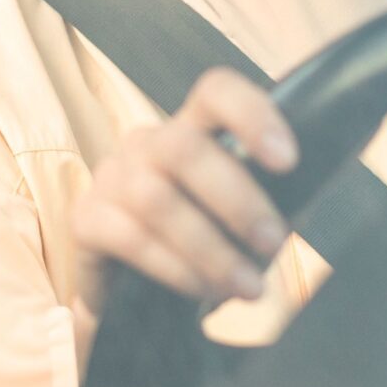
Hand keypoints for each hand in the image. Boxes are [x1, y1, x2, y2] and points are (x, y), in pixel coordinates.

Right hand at [73, 68, 296, 317]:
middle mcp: (146, 144)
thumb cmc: (201, 245)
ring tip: (245, 286)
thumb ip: (264, 202)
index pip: (216, 91)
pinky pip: (130, 238)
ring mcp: (110, 177)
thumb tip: (302, 214)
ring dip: (209, 248)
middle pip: (183, 148)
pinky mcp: (85, 219)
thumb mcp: (236, 218)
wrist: (134, 294)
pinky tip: (201, 291)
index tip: (287, 161)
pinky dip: (174, 268)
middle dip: (236, 200)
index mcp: (192, 129)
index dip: (252, 115)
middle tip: (273, 244)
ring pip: (156, 199)